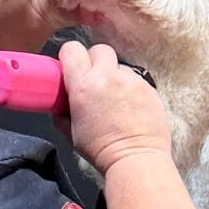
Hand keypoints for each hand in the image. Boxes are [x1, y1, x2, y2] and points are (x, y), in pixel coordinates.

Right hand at [58, 41, 172, 172]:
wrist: (136, 159)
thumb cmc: (102, 150)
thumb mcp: (71, 133)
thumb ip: (62, 113)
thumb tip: (59, 104)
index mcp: (83, 86)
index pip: (72, 49)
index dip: (71, 57)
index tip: (72, 68)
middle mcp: (108, 78)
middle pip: (99, 50)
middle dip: (94, 61)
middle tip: (94, 80)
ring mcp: (131, 81)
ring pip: (119, 65)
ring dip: (115, 76)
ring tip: (115, 98)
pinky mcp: (149, 88)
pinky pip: (136, 79)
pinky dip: (131, 88)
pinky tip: (130, 106)